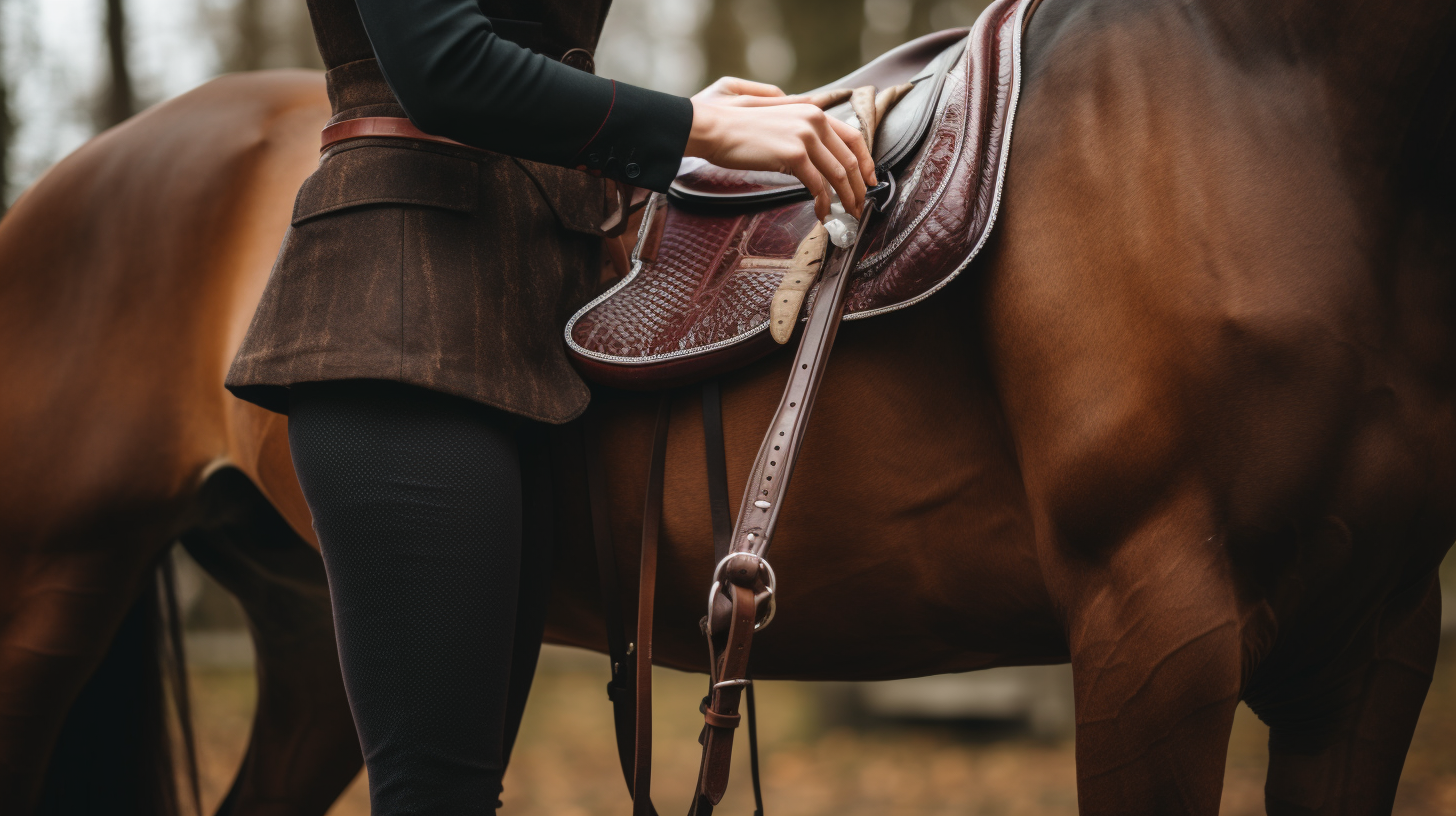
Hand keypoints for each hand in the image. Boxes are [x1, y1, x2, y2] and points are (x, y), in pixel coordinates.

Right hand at [686, 77, 876, 219]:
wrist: (714, 128)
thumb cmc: (738, 129)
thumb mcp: (776, 119)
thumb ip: (799, 128)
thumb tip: (816, 151)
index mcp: (813, 111)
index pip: (854, 137)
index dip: (866, 162)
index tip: (869, 180)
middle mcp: (815, 119)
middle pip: (850, 159)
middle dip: (859, 188)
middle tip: (859, 207)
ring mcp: (805, 135)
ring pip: (839, 174)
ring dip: (846, 199)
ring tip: (846, 215)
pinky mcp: (793, 153)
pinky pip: (818, 184)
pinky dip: (824, 203)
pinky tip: (821, 213)